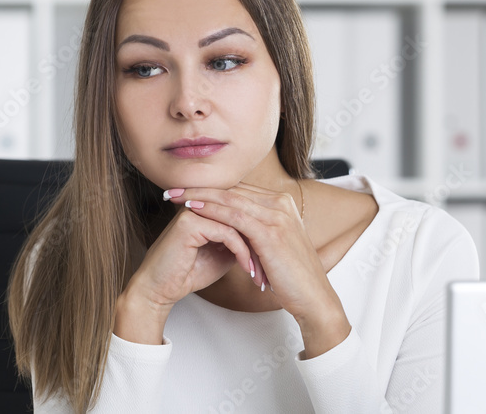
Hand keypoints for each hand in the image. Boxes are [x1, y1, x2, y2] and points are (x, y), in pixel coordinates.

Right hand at [125, 200, 261, 310]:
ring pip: (238, 223)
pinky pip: (227, 233)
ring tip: (260, 273)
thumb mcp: (222, 255)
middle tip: (272, 267)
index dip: (259, 235)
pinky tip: (247, 269)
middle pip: (242, 215)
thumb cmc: (189, 273)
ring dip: (254, 250)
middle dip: (260, 243)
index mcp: (206, 208)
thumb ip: (238, 241)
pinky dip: (241, 252)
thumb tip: (262, 238)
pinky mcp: (189, 222)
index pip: (242, 212)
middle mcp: (200, 204)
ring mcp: (193, 210)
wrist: (160, 289)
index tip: (272, 259)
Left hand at [164, 181, 345, 326]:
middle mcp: (280, 203)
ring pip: (230, 199)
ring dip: (200, 196)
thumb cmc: (291, 276)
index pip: (239, 188)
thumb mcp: (272, 244)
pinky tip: (193, 209)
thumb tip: (231, 226)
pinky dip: (212, 210)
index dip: (211, 188)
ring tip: (175, 196)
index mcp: (281, 203)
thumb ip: (256, 229)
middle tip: (172, 188)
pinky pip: (235, 216)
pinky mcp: (271, 232)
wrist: (313, 297)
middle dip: (200, 187)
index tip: (185, 190)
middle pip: (232, 189)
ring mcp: (277, 216)